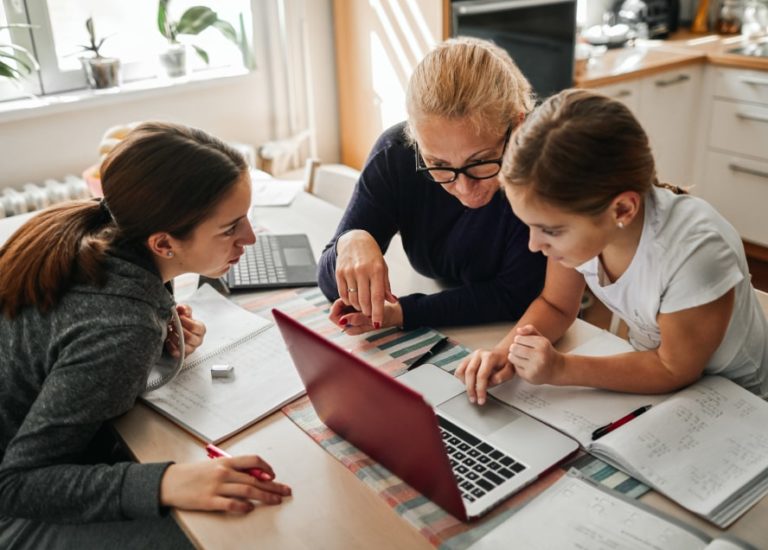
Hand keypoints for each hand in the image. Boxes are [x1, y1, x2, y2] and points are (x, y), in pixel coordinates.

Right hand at [160, 455, 291, 513]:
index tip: (274, 476)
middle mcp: (224, 472)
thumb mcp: (213, 465)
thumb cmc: (193, 474)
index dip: (267, 468)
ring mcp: (217, 486)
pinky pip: (231, 504)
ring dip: (265, 497)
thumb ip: (232, 469)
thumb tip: (254, 475)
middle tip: (285, 491)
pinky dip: (243, 506)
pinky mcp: (209, 501)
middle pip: (255, 479)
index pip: (253, 461)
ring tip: (276, 501)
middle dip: (273, 486)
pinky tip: (250, 509)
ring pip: (248, 491)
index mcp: (226, 461)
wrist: (170, 482)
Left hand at [166, 304, 205, 357]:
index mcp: (200, 329)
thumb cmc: (182, 321)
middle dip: (179, 330)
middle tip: (172, 324)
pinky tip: (167, 339)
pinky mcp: (182, 355)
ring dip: (174, 338)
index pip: (196, 328)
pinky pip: (176, 353)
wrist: (177, 330)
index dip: (187, 322)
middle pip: (190, 338)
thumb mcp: (184, 313)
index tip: (179, 317)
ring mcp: (190, 349)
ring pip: (183, 346)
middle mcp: (198, 340)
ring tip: (169, 331)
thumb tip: (181, 308)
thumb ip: (184, 309)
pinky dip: (170, 346)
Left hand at [328, 299, 402, 334]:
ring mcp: (351, 316)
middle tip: (354, 295)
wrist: (394, 313)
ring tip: (360, 294)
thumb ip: (357, 319)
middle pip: (335, 310)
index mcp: (350, 329)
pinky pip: (347, 300)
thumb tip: (342, 320)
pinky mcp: (354, 309)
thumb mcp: (372, 318)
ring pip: (341, 304)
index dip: (337, 307)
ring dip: (348, 298)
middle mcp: (348, 323)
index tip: (347, 300)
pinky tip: (361, 292)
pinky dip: (352, 296)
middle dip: (343, 302)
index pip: (333, 317)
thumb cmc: (385, 317)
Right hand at [335, 230, 397, 328]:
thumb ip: (386, 286)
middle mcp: (362, 270)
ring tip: (362, 305)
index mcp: (376, 270)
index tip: (378, 323)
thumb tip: (392, 301)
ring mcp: (349, 271)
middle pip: (364, 300)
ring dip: (358, 307)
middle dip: (367, 312)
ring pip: (353, 299)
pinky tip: (353, 299)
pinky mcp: (339, 272)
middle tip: (370, 314)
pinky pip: (343, 294)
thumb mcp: (383, 268)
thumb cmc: (372, 256)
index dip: (377, 312)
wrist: (355, 240)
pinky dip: (348, 300)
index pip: (377, 296)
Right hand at [454, 348, 513, 405]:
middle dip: (470, 389)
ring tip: (471, 392)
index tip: (481, 400)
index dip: (480, 389)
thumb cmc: (505, 363)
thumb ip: (502, 376)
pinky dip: (461, 378)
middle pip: (469, 373)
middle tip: (474, 399)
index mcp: (490, 356)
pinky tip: (468, 383)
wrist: (502, 353)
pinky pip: (459, 369)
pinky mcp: (467, 358)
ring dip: (465, 384)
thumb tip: (493, 380)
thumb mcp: (510, 370)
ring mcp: (471, 355)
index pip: (482, 375)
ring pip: (461, 371)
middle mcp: (479, 354)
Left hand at [508, 324, 563, 384]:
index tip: (524, 343)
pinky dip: (518, 366)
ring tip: (522, 357)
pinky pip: (515, 368)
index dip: (518, 340)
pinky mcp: (530, 376)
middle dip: (515, 348)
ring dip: (514, 357)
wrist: (557, 369)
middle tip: (521, 350)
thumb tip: (518, 330)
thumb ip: (530, 330)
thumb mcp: (541, 338)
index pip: (518, 338)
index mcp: (542, 344)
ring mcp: (535, 367)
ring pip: (512, 358)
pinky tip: (526, 366)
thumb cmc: (546, 352)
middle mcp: (540, 356)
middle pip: (514, 348)